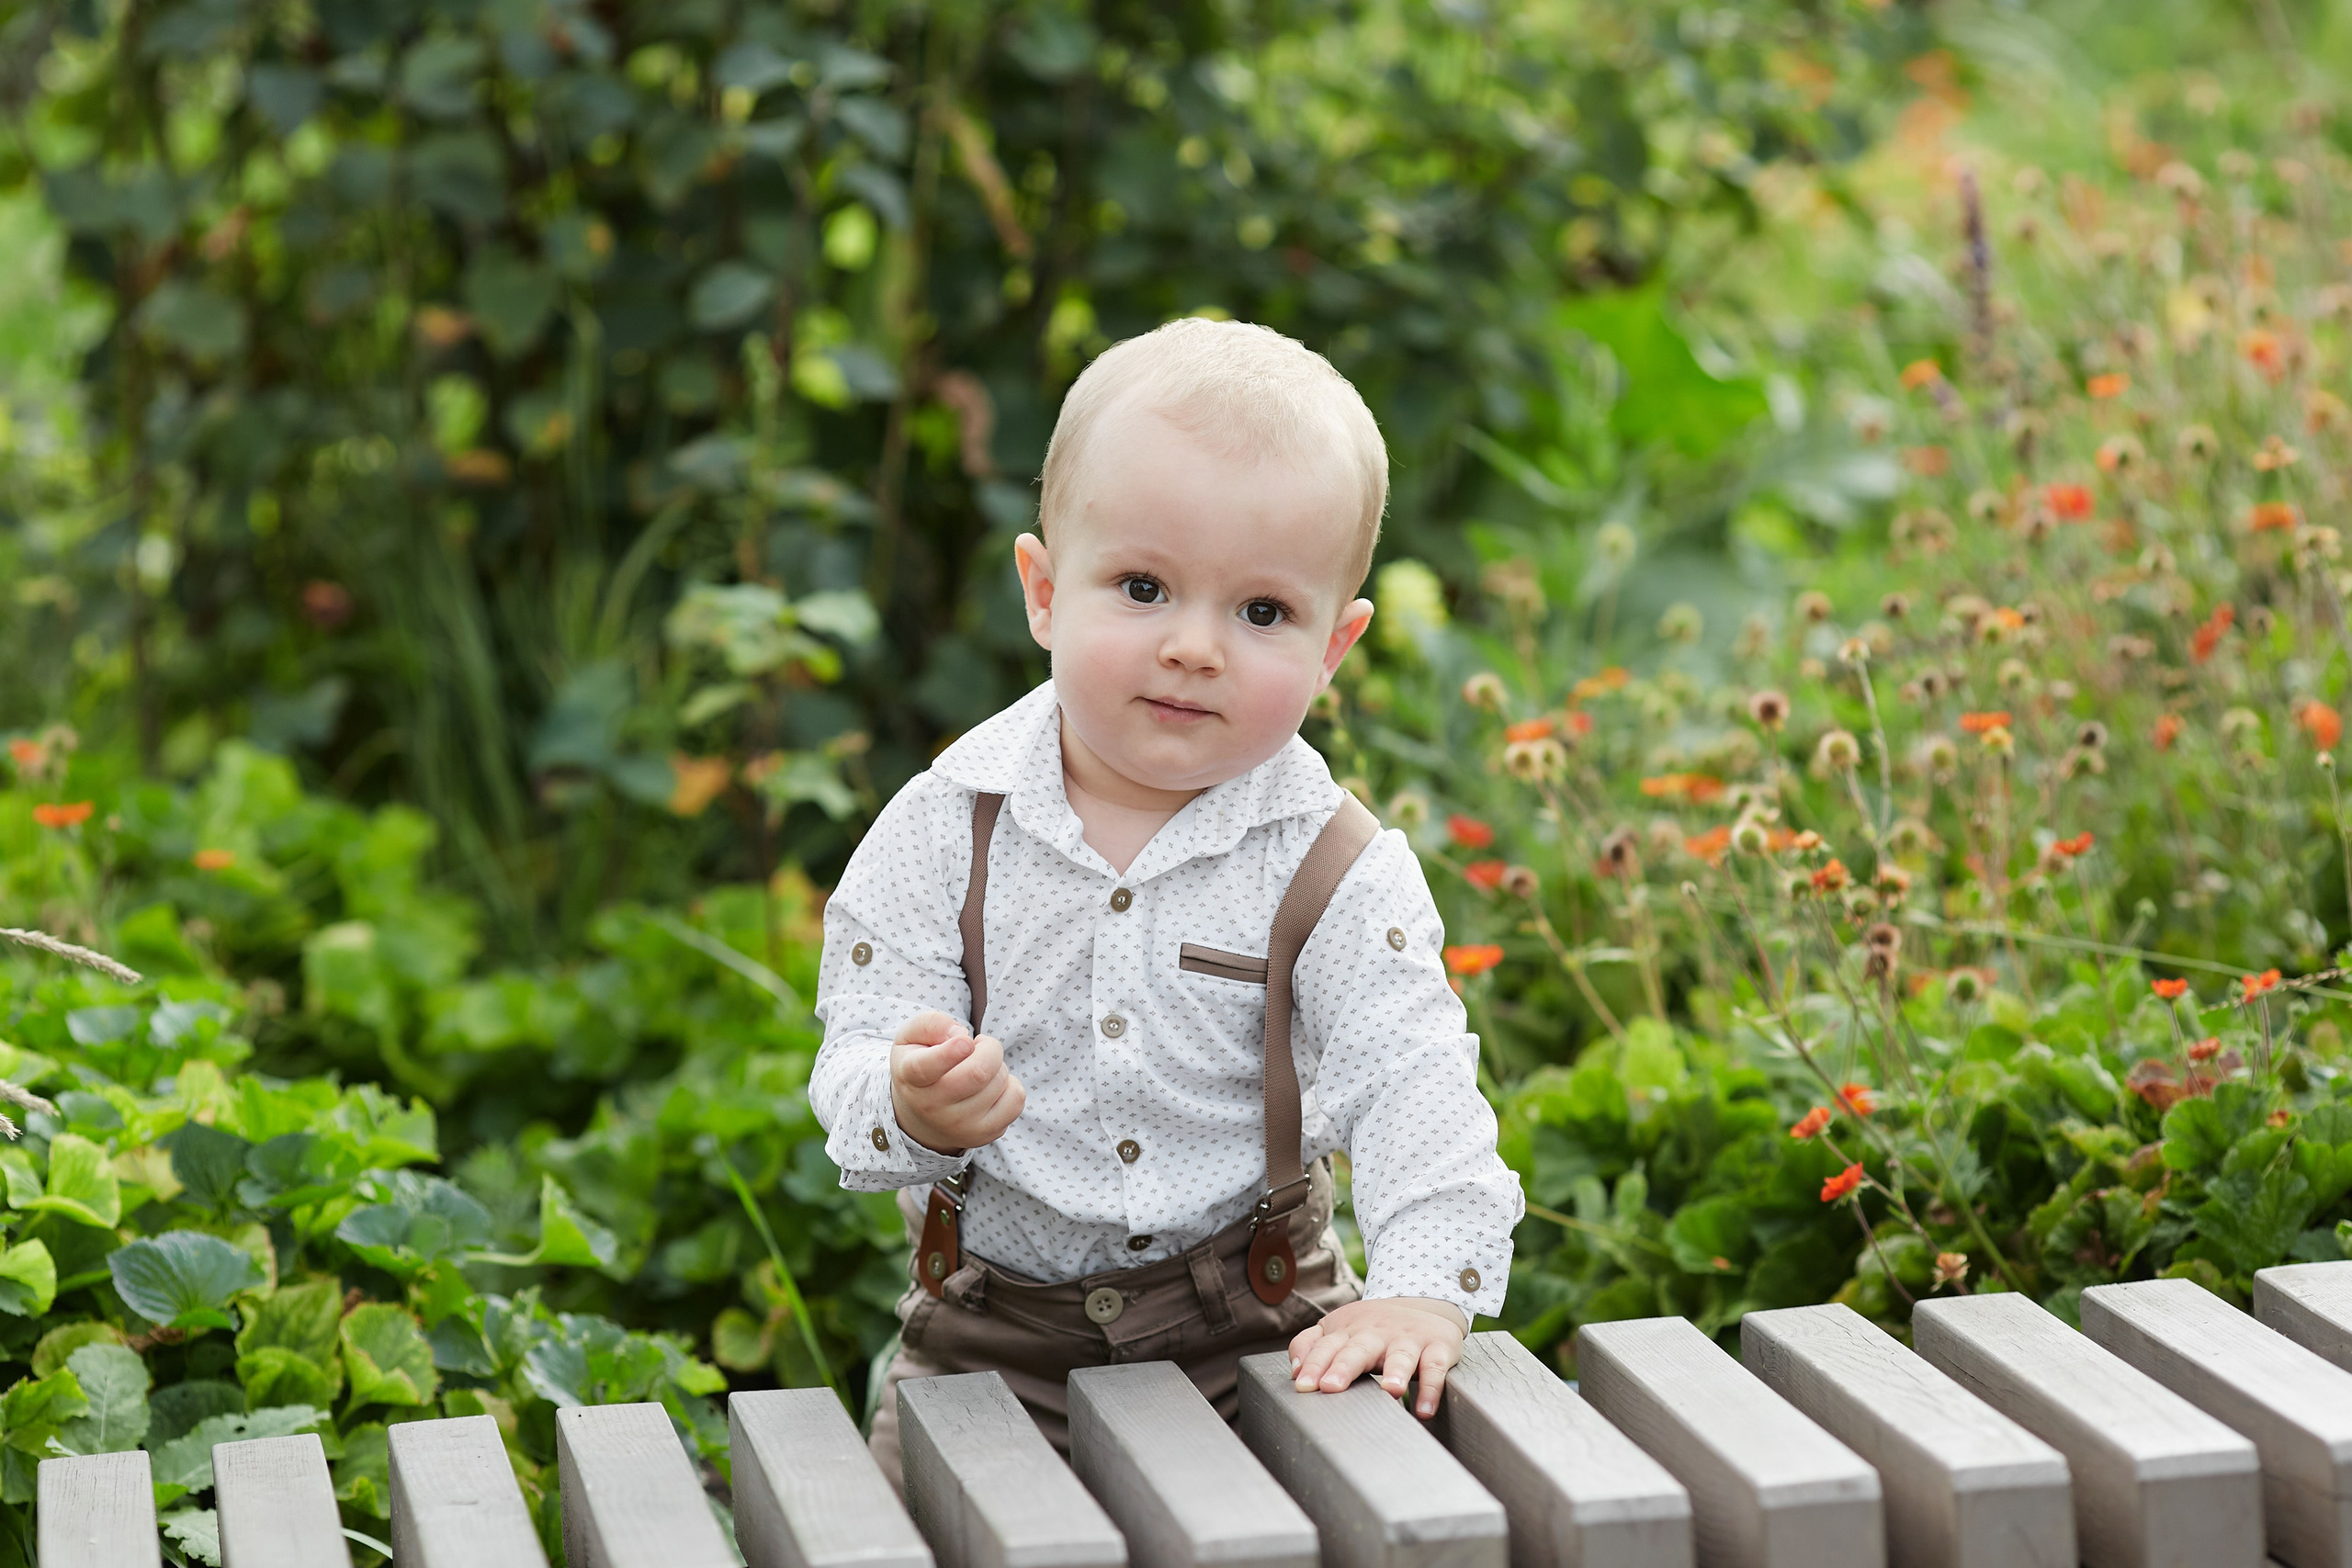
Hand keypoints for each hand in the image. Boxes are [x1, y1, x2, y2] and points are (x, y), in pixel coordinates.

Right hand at [890, 1011, 1025, 1154]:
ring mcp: (959, 1125)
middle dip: (989, 1048)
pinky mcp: (984, 1134)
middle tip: (978, 1046)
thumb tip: (961, 1035)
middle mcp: (931, 1106)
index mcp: (910, 1076)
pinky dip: (1010, 1084)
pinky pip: (1015, 1099)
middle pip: (978, 1073)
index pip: (925, 1068)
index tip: (965, 1041)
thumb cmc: (921, 1063)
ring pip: (999, 1082)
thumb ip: (932, 1024)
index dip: (948, 1053)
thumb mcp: (912, 1036)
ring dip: (997, 1066)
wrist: (921, 1114)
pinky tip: (991, 1086)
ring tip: (978, 1069)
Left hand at [1289, 1296, 1465, 1417]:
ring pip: (1401, 1355)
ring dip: (1396, 1372)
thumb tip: (1294, 1370)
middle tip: (1331, 1387)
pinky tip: (1424, 1410)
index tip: (1302, 1386)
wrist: (1424, 1306)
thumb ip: (1311, 1345)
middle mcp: (1377, 1333)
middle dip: (1344, 1367)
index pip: (1327, 1347)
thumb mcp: (1339, 1329)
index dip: (1314, 1365)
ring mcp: (1408, 1339)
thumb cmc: (1373, 1328)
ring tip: (1390, 1391)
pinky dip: (1431, 1389)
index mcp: (1349, 1330)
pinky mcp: (1437, 1348)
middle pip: (1359, 1349)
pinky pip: (1435, 1368)